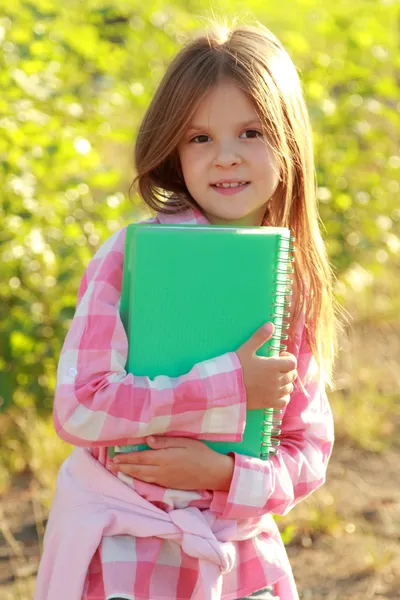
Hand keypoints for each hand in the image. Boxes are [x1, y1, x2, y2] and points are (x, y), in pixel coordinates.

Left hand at [107, 436, 233, 490]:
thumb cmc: (200, 453)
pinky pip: (149, 483)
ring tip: (118, 470)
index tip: (115, 456)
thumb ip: (165, 442)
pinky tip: (135, 476)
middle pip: (138, 469)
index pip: (141, 458)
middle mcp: (162, 471)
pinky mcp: (169, 485)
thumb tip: (147, 439)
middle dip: (123, 467)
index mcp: (164, 458)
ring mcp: (165, 480)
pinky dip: (139, 479)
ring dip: (128, 473)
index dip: (126, 458)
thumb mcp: (184, 442)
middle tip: (110, 465)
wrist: (213, 473)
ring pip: (142, 477)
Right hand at [235, 322, 296, 410]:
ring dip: (285, 382)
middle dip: (287, 369)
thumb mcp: (246, 349)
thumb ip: (259, 337)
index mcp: (273, 366)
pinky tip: (275, 391)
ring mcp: (273, 393)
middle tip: (276, 367)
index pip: (292, 363)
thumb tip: (271, 324)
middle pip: (292, 375)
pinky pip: (284, 401)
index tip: (280, 356)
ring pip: (289, 388)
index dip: (288, 358)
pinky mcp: (268, 403)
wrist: (225, 388)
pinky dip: (283, 396)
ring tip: (275, 378)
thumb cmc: (235, 367)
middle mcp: (276, 380)